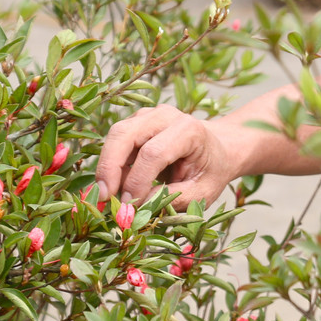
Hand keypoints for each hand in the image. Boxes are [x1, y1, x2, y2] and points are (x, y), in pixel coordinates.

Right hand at [95, 105, 237, 210]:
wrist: (218, 150)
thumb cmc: (212, 171)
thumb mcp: (202, 192)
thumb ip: (173, 198)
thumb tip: (139, 204)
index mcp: (189, 130)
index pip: (154, 153)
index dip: (136, 180)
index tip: (128, 206)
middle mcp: (166, 116)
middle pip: (126, 135)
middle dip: (109, 167)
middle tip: (102, 197)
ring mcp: (149, 115)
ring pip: (116, 135)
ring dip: (107, 166)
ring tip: (108, 195)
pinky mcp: (137, 122)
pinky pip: (116, 141)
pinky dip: (110, 163)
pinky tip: (115, 185)